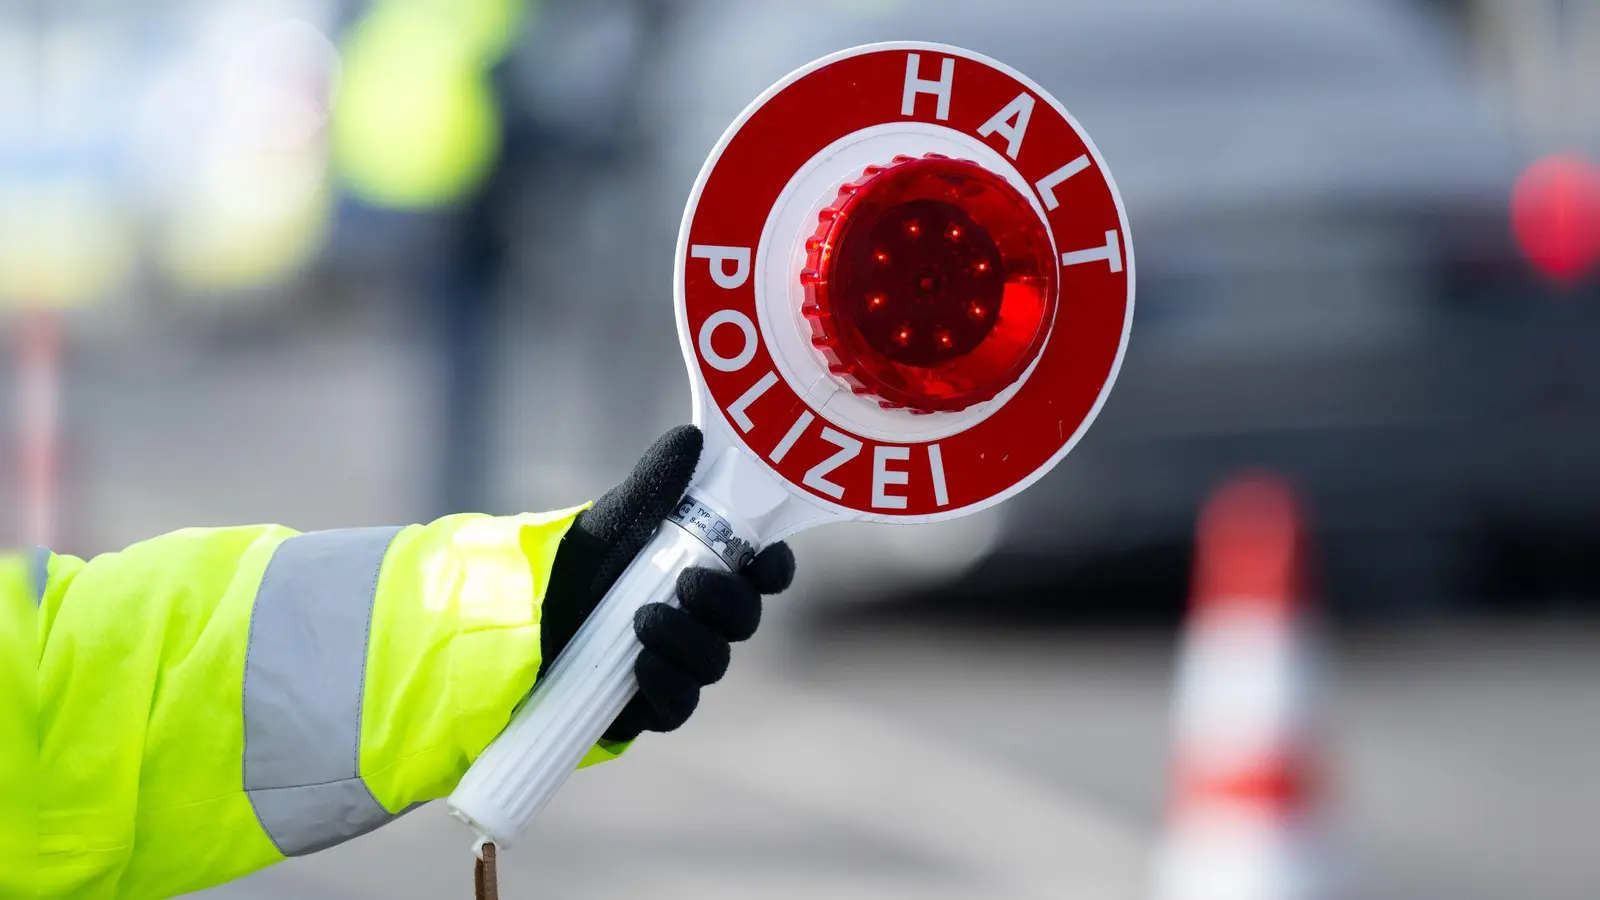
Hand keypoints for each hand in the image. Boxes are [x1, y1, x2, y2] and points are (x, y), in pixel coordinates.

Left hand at [540, 425, 795, 742]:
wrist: (516, 619)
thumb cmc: (576, 563)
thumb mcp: (614, 519)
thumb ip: (655, 484)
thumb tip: (691, 439)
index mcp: (706, 568)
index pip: (763, 572)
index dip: (774, 568)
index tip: (764, 561)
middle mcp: (702, 618)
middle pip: (745, 619)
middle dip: (728, 602)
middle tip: (690, 584)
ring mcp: (680, 662)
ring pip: (715, 661)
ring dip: (689, 640)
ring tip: (645, 620)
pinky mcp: (652, 702)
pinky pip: (680, 704)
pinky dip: (667, 683)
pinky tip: (642, 664)